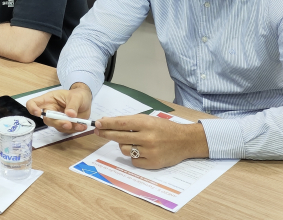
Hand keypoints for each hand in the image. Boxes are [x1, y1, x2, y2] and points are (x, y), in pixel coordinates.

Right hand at [26, 83, 92, 132]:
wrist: (86, 101)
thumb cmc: (78, 95)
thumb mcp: (76, 97)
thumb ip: (73, 105)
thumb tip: (70, 114)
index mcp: (48, 100)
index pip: (33, 103)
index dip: (32, 108)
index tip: (38, 113)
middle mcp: (50, 110)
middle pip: (46, 119)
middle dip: (57, 122)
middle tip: (68, 124)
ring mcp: (57, 119)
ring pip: (57, 127)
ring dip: (68, 128)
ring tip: (80, 124)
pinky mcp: (64, 125)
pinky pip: (66, 130)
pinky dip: (75, 130)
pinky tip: (82, 126)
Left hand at [94, 114, 209, 169]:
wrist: (185, 140)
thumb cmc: (164, 128)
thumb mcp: (148, 120)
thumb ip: (129, 122)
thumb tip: (107, 122)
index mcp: (146, 123)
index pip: (121, 123)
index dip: (107, 124)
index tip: (97, 124)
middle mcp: (147, 137)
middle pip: (119, 137)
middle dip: (106, 134)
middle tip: (98, 132)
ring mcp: (149, 151)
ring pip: (125, 150)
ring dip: (124, 145)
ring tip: (132, 142)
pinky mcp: (152, 163)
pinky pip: (134, 161)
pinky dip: (134, 156)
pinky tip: (140, 151)